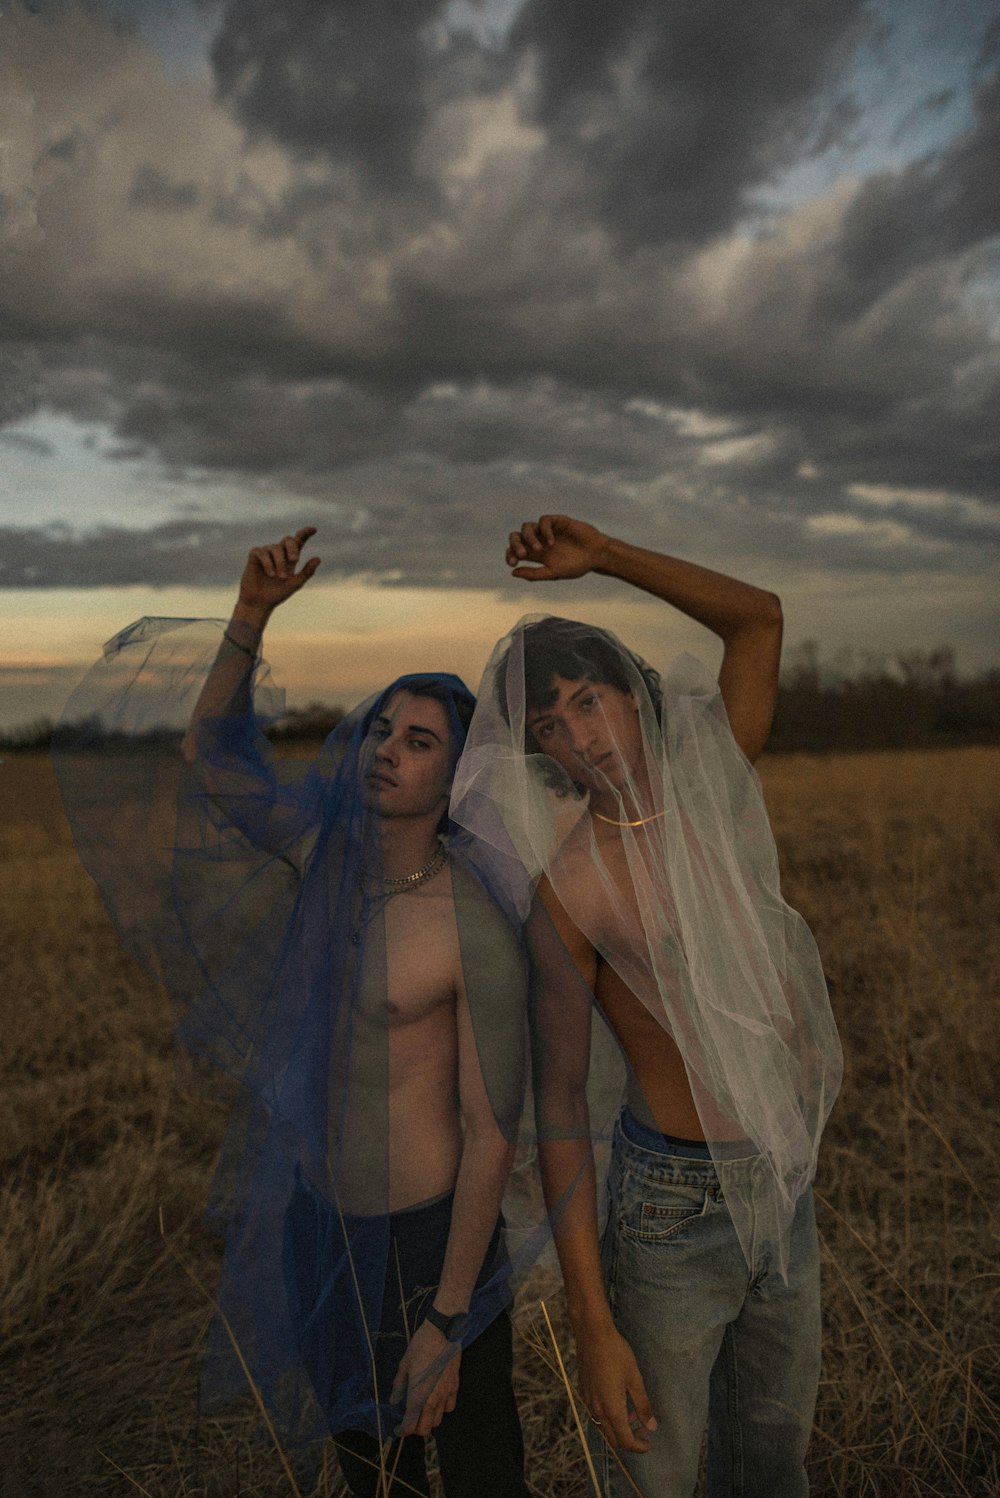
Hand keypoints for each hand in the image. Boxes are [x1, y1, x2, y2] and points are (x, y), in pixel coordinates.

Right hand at [237, 527, 319, 617]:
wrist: (260, 603)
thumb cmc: (277, 593)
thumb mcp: (295, 583)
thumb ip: (307, 572)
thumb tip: (318, 558)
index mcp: (290, 558)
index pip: (298, 541)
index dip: (305, 534)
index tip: (313, 529)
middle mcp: (278, 553)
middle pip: (288, 540)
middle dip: (292, 548)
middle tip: (295, 560)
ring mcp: (266, 553)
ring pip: (275, 548)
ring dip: (280, 563)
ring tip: (280, 577)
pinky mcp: (255, 556)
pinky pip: (262, 553)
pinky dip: (268, 563)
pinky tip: (271, 574)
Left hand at [390, 1320, 461, 1437]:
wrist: (443, 1332)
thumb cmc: (420, 1347)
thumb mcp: (404, 1365)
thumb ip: (399, 1387)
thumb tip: (394, 1401)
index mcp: (418, 1397)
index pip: (410, 1425)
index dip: (402, 1431)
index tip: (398, 1430)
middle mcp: (433, 1401)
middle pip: (425, 1429)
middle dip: (415, 1428)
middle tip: (409, 1420)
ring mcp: (446, 1395)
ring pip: (438, 1420)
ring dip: (429, 1419)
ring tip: (422, 1409)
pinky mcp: (455, 1387)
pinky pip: (449, 1407)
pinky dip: (442, 1409)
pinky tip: (436, 1399)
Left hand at [506, 514, 609, 581]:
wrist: (596, 555)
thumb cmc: (577, 566)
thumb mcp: (553, 573)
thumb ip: (534, 574)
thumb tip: (512, 572)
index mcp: (536, 554)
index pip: (515, 551)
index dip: (510, 555)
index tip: (512, 563)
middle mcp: (538, 540)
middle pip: (516, 536)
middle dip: (515, 544)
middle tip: (522, 554)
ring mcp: (547, 530)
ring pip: (527, 526)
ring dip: (528, 537)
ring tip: (538, 549)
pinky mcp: (558, 521)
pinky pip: (544, 521)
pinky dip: (545, 530)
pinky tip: (552, 542)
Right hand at [577, 1323, 656, 1452]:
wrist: (592, 1334)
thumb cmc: (616, 1354)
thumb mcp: (635, 1379)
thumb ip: (643, 1405)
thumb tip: (651, 1426)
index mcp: (612, 1409)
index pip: (625, 1441)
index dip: (638, 1447)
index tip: (649, 1443)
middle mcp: (597, 1410)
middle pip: (613, 1439)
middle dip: (630, 1440)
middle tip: (644, 1430)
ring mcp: (588, 1401)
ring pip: (604, 1426)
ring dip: (619, 1427)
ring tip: (634, 1413)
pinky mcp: (584, 1391)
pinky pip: (597, 1413)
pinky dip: (610, 1416)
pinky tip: (619, 1400)